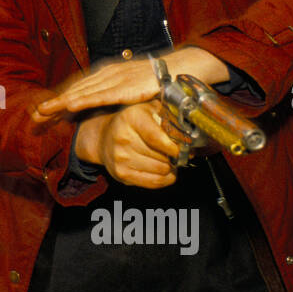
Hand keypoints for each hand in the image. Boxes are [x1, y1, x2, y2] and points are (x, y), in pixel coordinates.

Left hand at [31, 47, 229, 123]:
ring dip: (61, 103)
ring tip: (43, 113)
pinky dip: (82, 100)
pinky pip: (99, 95)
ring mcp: (114, 79)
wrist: (178, 71)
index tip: (43, 112)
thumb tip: (100, 105)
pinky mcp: (125, 88)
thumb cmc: (155, 81)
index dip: (59, 100)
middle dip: (54, 104)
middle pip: (74, 90)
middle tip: (35, 116)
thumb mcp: (129, 88)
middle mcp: (106, 74)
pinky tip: (69, 105)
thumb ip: (113, 94)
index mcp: (105, 74)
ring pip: (82, 92)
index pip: (77, 87)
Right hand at [75, 101, 190, 188]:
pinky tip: (166, 171)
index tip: (180, 149)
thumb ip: (168, 115)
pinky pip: (153, 182)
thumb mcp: (147, 109)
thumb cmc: (130, 123)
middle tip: (175, 153)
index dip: (173, 147)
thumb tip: (189, 132)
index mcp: (131, 118)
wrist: (103, 138)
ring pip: (161, 170)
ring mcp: (121, 158)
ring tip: (168, 160)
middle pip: (162, 156)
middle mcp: (123, 139)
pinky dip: (165, 179)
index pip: (157, 138)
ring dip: (170, 167)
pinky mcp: (122, 174)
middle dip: (174, 157)